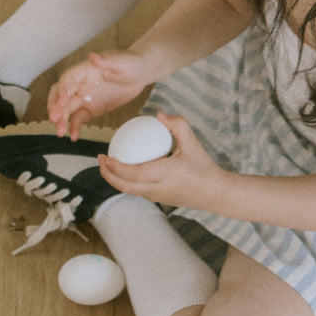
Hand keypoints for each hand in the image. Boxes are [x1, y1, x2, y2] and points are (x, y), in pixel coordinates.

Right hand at [48, 51, 150, 139]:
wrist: (140, 74)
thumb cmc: (131, 63)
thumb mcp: (122, 61)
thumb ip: (106, 60)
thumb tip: (93, 57)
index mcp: (84, 70)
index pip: (67, 79)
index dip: (62, 90)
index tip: (61, 101)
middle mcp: (80, 84)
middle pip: (60, 95)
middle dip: (55, 107)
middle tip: (54, 118)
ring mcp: (84, 97)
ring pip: (67, 109)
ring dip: (62, 120)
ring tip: (61, 132)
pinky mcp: (91, 108)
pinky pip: (78, 119)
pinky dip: (74, 127)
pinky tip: (74, 136)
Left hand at [98, 113, 227, 209]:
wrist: (214, 193)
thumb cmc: (203, 166)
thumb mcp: (193, 142)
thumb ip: (177, 125)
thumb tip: (158, 115)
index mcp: (167, 174)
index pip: (135, 173)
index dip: (116, 167)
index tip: (104, 157)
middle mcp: (159, 188)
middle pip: (125, 186)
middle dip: (107, 174)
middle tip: (100, 158)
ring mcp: (157, 197)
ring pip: (128, 190)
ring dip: (113, 179)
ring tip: (106, 164)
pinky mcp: (157, 201)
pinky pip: (136, 190)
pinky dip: (124, 181)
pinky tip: (123, 168)